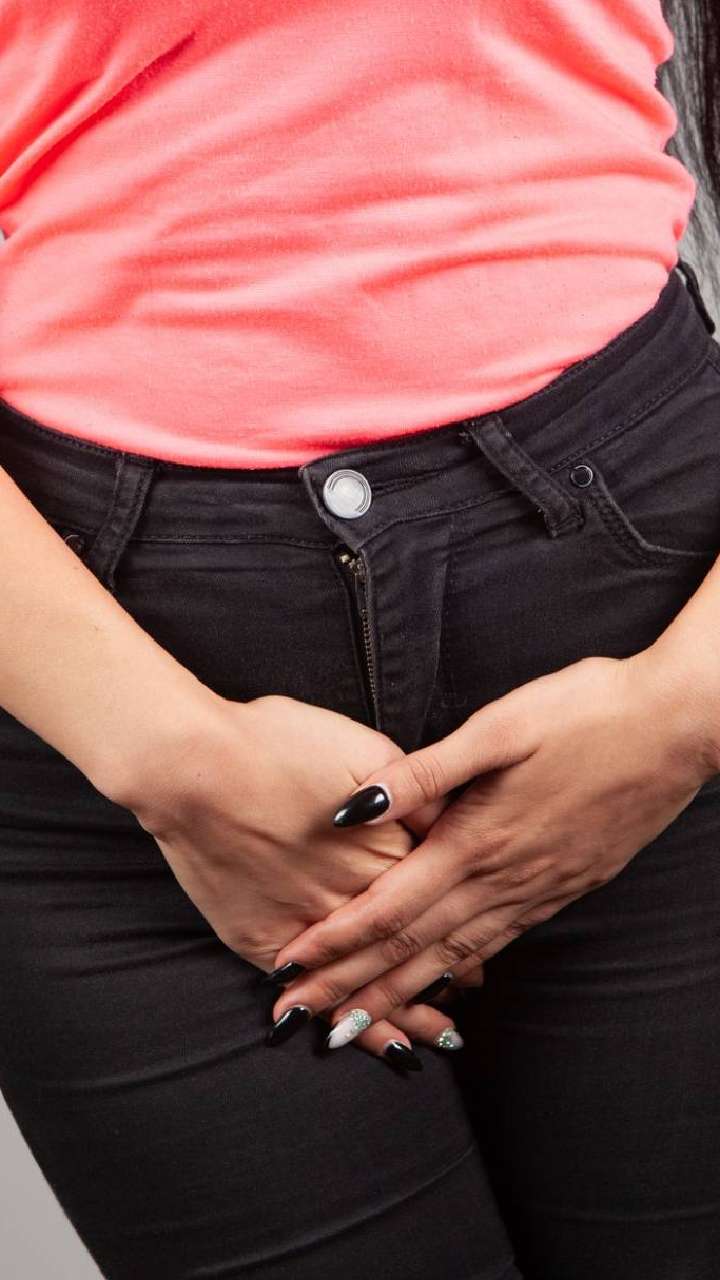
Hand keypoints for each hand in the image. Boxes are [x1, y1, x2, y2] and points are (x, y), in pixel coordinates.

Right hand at [126, 691, 460, 1064]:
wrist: (195, 764)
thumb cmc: (278, 742)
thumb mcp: (365, 747)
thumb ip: (416, 789)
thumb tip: (454, 817)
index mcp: (392, 848)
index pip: (445, 896)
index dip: (469, 919)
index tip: (485, 939)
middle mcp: (360, 897)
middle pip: (415, 945)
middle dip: (450, 973)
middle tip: (471, 993)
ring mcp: (313, 926)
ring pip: (371, 980)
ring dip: (405, 1011)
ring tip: (435, 1040)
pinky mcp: (266, 942)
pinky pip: (313, 993)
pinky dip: (339, 1020)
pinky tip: (360, 1040)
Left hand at [267, 649, 718, 1045]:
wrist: (678, 728)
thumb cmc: (587, 713)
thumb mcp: (500, 727)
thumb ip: (423, 773)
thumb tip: (353, 806)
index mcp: (477, 839)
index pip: (389, 907)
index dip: (335, 940)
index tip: (288, 967)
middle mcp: (504, 879)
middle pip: (412, 948)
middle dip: (350, 986)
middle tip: (297, 1019)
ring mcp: (539, 890)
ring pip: (455, 958)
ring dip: (399, 995)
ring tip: (355, 1024)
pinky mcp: (566, 886)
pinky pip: (500, 945)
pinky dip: (460, 974)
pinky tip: (444, 984)